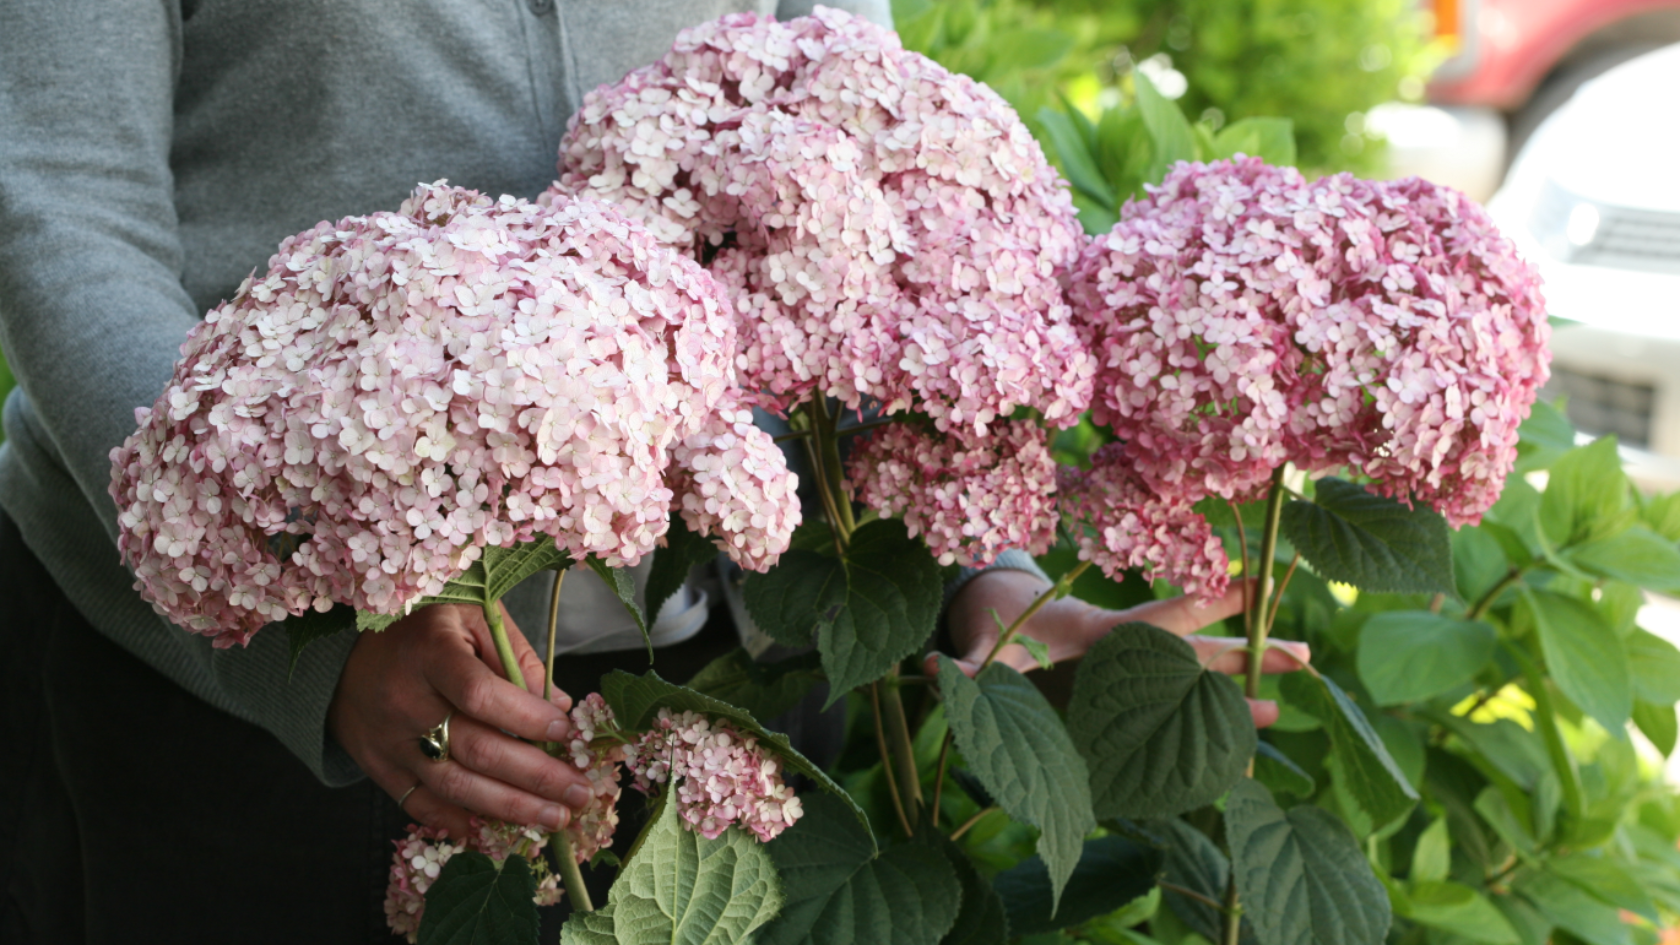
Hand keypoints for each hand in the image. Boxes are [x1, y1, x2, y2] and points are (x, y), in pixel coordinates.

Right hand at [327, 603, 594, 838]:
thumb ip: (516, 656)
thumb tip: (559, 705)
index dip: (526, 717)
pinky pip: (419, 803)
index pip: (480, 693)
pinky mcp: (379, 766)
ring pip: (454, 785)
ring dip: (510, 808)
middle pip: (476, 749)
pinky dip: (458, 822)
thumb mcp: (471, 616)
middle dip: (536, 777)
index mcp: (430, 652)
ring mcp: (389, 740)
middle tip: (579, 793)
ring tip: (554, 819)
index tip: (566, 732)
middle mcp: (405, 700)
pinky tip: (495, 832)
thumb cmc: (424, 629)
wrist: (344, 654)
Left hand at [926, 569, 1310, 726]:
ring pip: (1196, 681)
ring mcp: (1131, 677)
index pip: (1160, 622)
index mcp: (1101, 638)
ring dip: (1240, 691)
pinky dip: (1208, 722)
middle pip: (1198, 653)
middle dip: (1249, 652)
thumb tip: (933, 665)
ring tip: (1290, 704)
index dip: (1203, 603)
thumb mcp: (979, 649)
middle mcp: (1128, 655)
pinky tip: (1243, 739)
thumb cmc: (995, 631)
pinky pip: (1175, 712)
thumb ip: (961, 665)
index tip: (1254, 581)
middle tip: (1310, 654)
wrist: (1001, 621)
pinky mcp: (1127, 700)